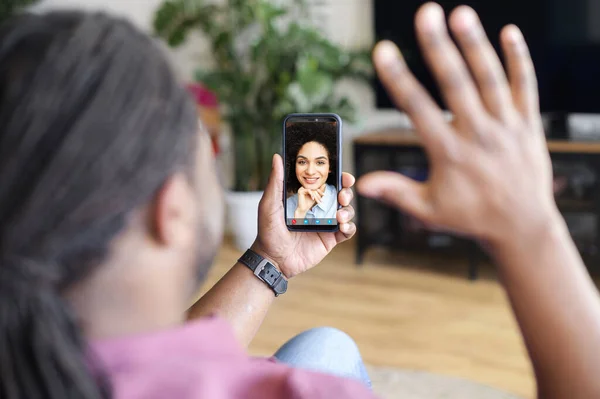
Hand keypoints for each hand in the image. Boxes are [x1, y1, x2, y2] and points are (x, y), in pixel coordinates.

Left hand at [252, 154, 355, 277]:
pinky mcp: (330, 239)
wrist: (272, 259)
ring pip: (347, 211)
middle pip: (341, 194)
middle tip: (343, 194)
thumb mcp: (269, 204)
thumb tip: (277, 157)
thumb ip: (276, 181)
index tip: (343, 174)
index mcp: (307, 197)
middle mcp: (319, 208)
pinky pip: (348, 231)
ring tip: (339, 216)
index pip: (327, 182)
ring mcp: (326, 223)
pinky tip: (342, 226)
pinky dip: (350, 227)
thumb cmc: (268, 231)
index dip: (338, 176)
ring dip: (348, 210)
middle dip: (347, 191)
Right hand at [295, 185, 325, 217]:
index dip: (320, 191)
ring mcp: (302, 189)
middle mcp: (304, 187)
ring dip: (316, 196)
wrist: (303, 209)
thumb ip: (319, 191)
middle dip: (318, 195)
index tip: (324, 195)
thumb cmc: (309, 203)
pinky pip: (308, 190)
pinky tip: (312, 198)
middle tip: (321, 200)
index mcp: (307, 188)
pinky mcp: (300, 191)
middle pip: (314, 189)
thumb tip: (324, 184)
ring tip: (318, 201)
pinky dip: (311, 194)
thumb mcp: (316, 197)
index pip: (315, 188)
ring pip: (312, 190)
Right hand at [357, 4, 559, 248]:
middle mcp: (479, 135)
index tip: (383, 51)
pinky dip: (519, 59)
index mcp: (450, 154)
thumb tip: (362, 183)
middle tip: (427, 13)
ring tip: (460, 14)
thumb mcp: (429, 210)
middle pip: (457, 84)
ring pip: (490, 79)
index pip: (418, 110)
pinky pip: (525, 86)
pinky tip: (510, 32)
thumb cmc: (472, 217)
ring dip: (475, 45)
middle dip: (439, 47)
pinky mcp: (528, 124)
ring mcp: (506, 127)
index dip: (399, 78)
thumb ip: (395, 192)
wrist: (523, 226)